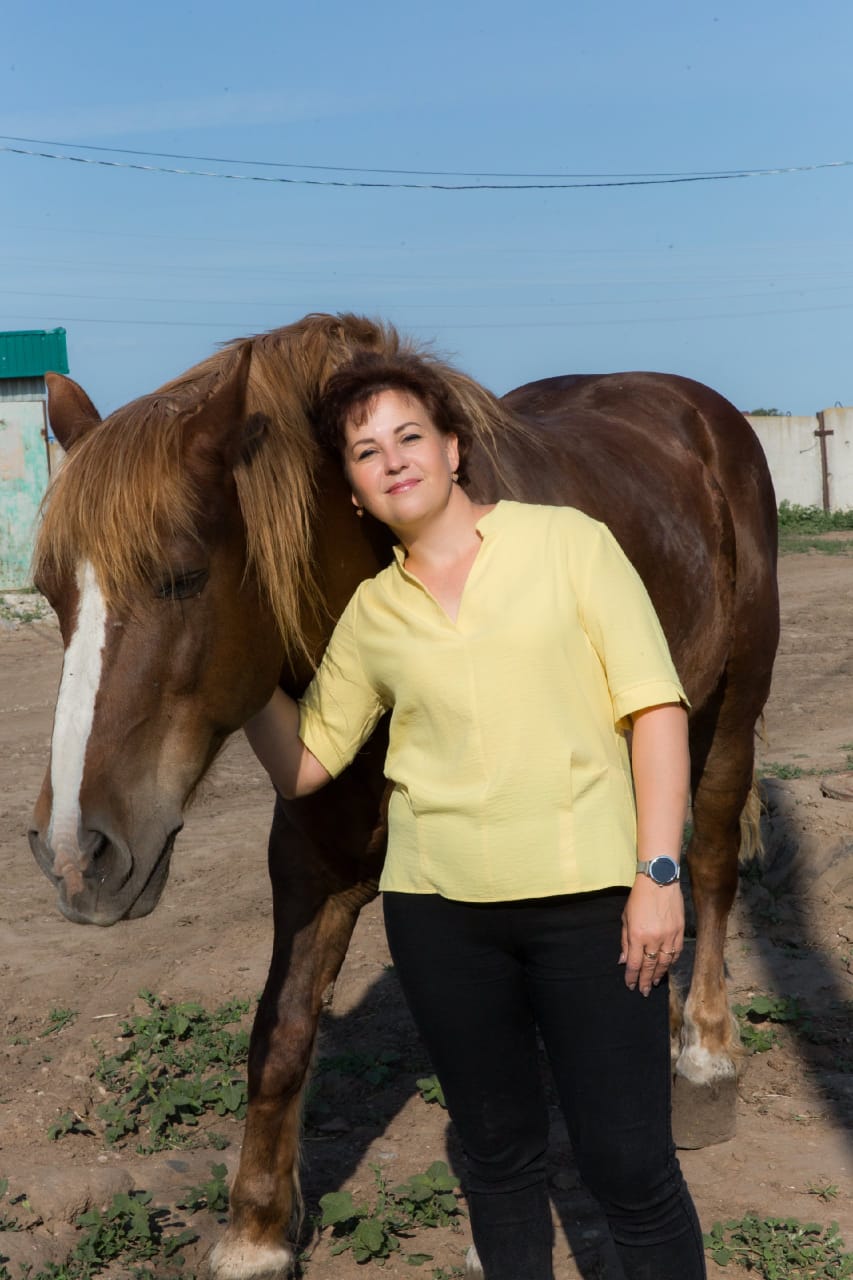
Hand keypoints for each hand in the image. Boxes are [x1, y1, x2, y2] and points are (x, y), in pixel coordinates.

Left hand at [619, 877, 683, 995]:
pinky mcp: (680, 931)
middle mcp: (654, 938)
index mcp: (637, 935)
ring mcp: (669, 936)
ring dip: (659, 975)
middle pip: (649, 966)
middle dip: (645, 981)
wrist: (659, 881)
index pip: (634, 964)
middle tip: (643, 991)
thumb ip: (625, 941)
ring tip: (654, 983)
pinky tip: (666, 968)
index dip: (632, 977)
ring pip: (665, 962)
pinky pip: (676, 953)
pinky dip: (671, 962)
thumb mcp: (626, 918)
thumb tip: (624, 961)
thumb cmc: (638, 898)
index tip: (631, 986)